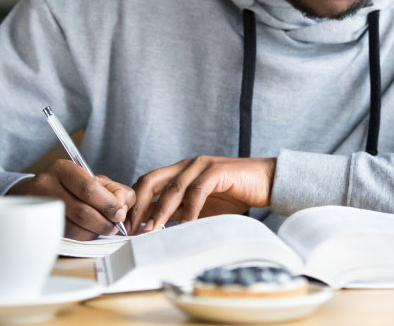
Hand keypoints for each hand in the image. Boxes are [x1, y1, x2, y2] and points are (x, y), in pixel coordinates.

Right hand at [6, 159, 134, 239]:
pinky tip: (89, 233)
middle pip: (82, 211)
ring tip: (103, 229)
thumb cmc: (71, 187)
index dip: (108, 204)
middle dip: (104, 222)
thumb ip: (114, 190)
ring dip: (94, 232)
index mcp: (63, 169)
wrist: (35, 194)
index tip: (120, 213)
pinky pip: (65, 238)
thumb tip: (125, 204)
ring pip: (73, 228)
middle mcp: (47, 185)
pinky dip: (82, 238)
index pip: (89, 189)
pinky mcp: (39, 225)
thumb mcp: (93, 180)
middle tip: (114, 226)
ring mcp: (40, 207)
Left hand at [128, 156, 275, 234]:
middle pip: (152, 180)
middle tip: (133, 228)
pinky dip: (189, 208)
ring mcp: (202, 165)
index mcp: (180, 171)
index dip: (134, 203)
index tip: (127, 226)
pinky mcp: (218, 171)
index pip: (147, 183)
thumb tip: (153, 226)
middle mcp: (187, 165)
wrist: (266, 183)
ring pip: (173, 187)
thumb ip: (179, 211)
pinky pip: (198, 190)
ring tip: (153, 229)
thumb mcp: (200, 206)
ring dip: (161, 210)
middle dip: (139, 205)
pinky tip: (185, 224)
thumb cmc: (234, 195)